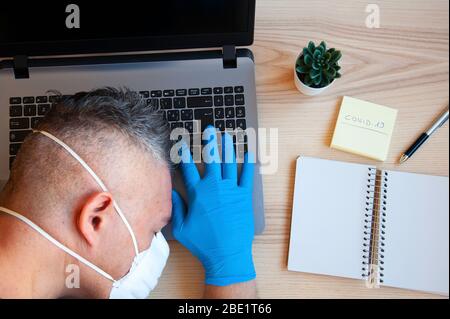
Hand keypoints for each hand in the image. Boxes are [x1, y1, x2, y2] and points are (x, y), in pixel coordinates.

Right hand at [171, 126, 255, 286]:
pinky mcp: (244, 196)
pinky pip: (247, 176)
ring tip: (227, 135)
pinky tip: (249, 152)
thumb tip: (170, 192)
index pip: (188, 168)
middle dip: (210, 142)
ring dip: (228, 148)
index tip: (184, 143)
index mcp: (198, 194)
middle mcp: (214, 187)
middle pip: (211, 159)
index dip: (185, 154)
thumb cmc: (203, 243)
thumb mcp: (181, 227)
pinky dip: (248, 164)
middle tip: (210, 129)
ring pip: (229, 163)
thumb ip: (176, 207)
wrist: (227, 253)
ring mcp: (231, 190)